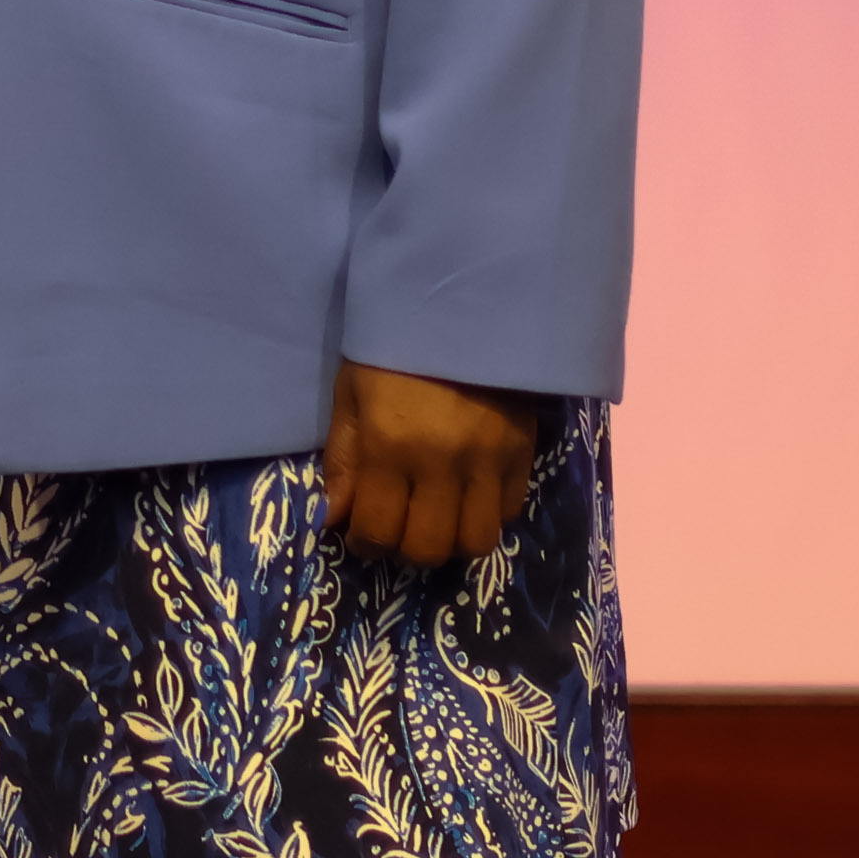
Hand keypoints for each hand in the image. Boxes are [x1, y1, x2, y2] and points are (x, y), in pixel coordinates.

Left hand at [320, 360, 542, 565]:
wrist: (463, 307)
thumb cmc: (393, 348)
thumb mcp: (351, 395)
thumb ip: (343, 461)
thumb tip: (335, 520)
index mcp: (390, 446)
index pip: (379, 530)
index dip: (366, 544)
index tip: (361, 536)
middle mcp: (442, 464)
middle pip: (430, 548)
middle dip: (406, 549)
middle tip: (398, 529)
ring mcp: (488, 462)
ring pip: (476, 541)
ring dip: (451, 541)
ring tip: (436, 519)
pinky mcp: (523, 453)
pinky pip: (509, 512)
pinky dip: (486, 515)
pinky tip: (468, 495)